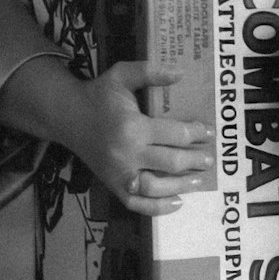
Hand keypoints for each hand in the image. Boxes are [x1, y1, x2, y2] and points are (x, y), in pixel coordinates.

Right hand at [62, 61, 213, 215]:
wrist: (67, 116)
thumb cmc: (98, 94)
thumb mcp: (122, 74)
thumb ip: (150, 71)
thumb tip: (180, 73)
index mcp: (133, 127)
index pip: (174, 134)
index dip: (197, 133)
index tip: (210, 132)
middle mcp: (127, 154)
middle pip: (170, 162)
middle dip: (194, 161)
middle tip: (210, 159)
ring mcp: (119, 174)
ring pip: (156, 188)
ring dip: (182, 185)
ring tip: (200, 181)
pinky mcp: (112, 185)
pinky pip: (136, 203)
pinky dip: (157, 208)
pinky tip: (178, 203)